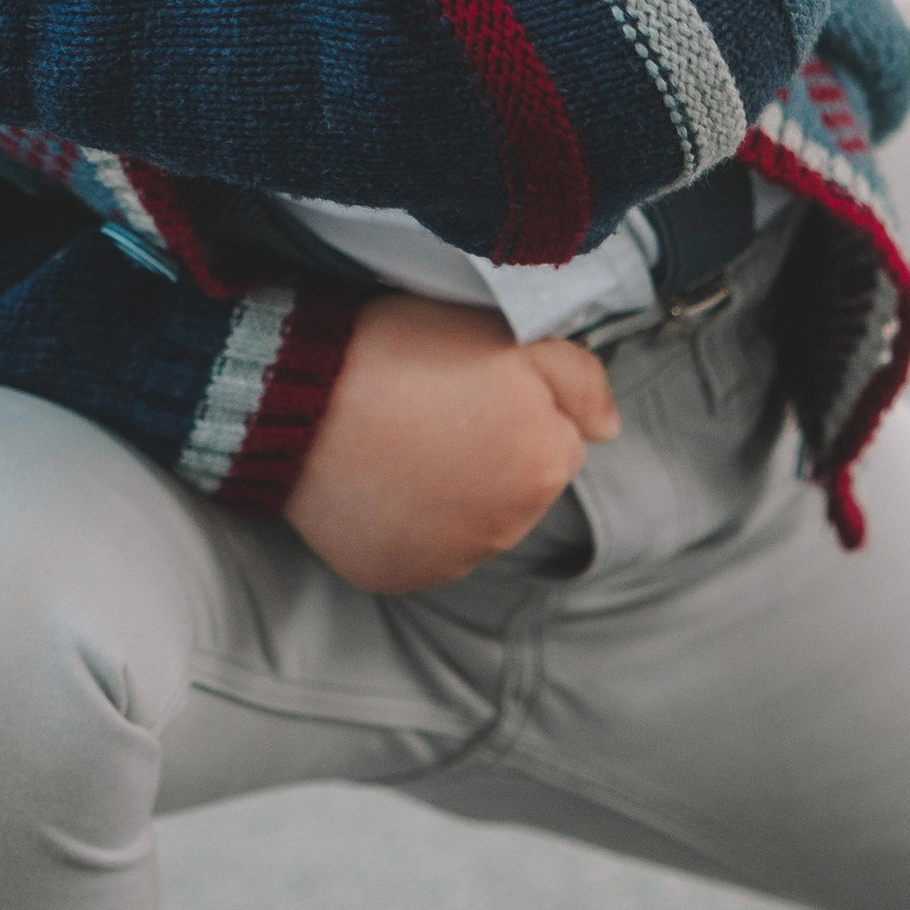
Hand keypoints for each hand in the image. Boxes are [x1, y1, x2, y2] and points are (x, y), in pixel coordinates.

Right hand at [283, 291, 619, 596]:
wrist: (299, 395)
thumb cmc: (404, 351)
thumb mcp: (506, 334)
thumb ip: (578, 379)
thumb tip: (610, 430)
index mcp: (546, 465)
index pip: (556, 437)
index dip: (515, 405)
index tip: (468, 384)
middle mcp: (509, 527)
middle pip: (517, 484)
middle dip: (488, 451)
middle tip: (432, 408)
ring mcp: (451, 558)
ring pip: (471, 518)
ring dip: (450, 489)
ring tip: (399, 441)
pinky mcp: (399, 575)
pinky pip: (420, 548)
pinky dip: (406, 521)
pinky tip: (377, 478)